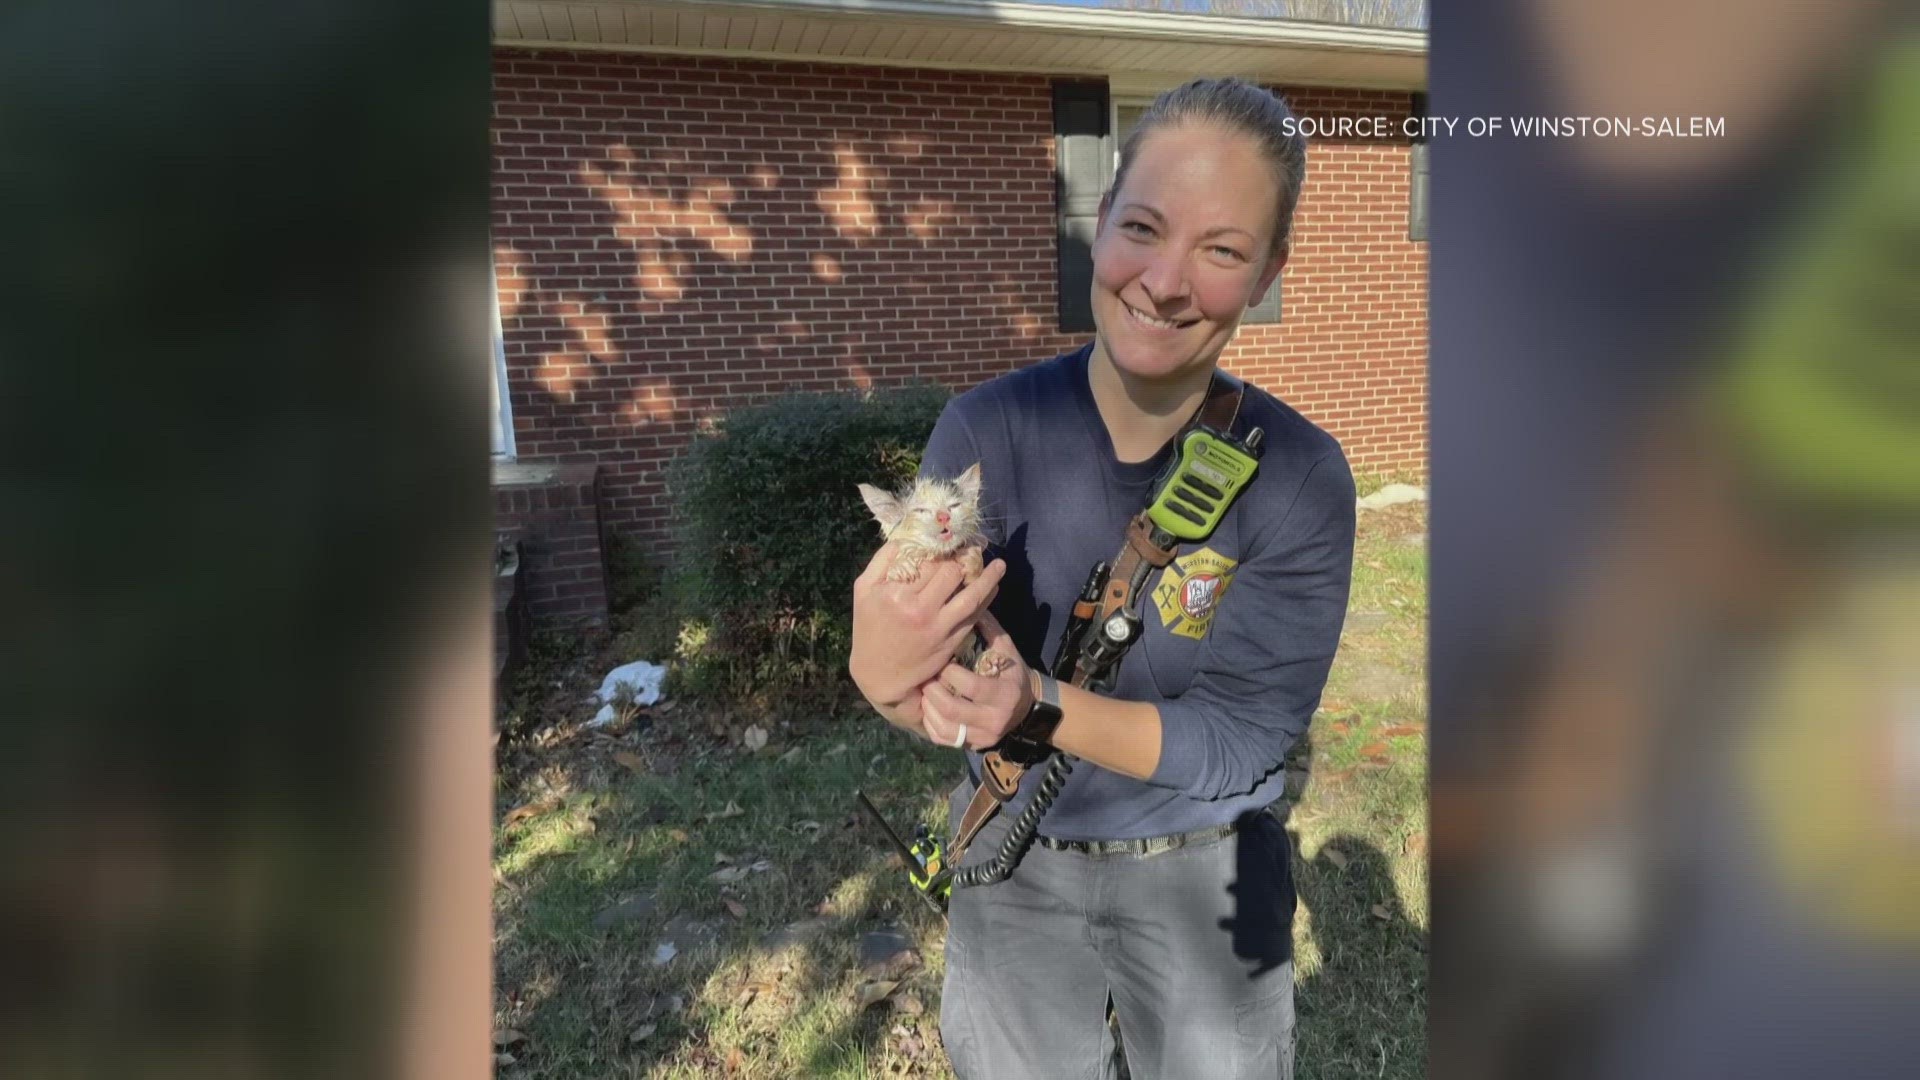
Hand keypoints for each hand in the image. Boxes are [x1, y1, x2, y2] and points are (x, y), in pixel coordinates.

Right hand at [850, 542, 1005, 729]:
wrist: (879, 674)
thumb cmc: (869, 628)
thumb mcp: (863, 590)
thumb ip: (882, 560)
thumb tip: (906, 538)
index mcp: (898, 595)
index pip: (928, 563)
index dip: (942, 551)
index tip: (949, 545)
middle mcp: (921, 611)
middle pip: (952, 575)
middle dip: (963, 560)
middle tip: (971, 551)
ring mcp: (939, 628)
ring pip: (972, 596)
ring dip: (989, 578)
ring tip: (1000, 565)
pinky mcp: (951, 641)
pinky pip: (975, 616)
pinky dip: (987, 600)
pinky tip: (993, 588)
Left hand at [920, 611, 1035, 750]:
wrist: (1026, 706)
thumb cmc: (1011, 671)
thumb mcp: (1005, 647)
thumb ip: (986, 626)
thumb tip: (964, 596)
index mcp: (1005, 694)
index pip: (972, 687)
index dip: (951, 674)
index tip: (941, 661)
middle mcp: (995, 719)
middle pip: (953, 710)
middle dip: (933, 692)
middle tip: (924, 676)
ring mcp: (983, 736)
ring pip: (945, 729)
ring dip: (928, 708)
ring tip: (923, 691)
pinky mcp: (973, 745)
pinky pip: (943, 739)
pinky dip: (930, 723)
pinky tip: (927, 708)